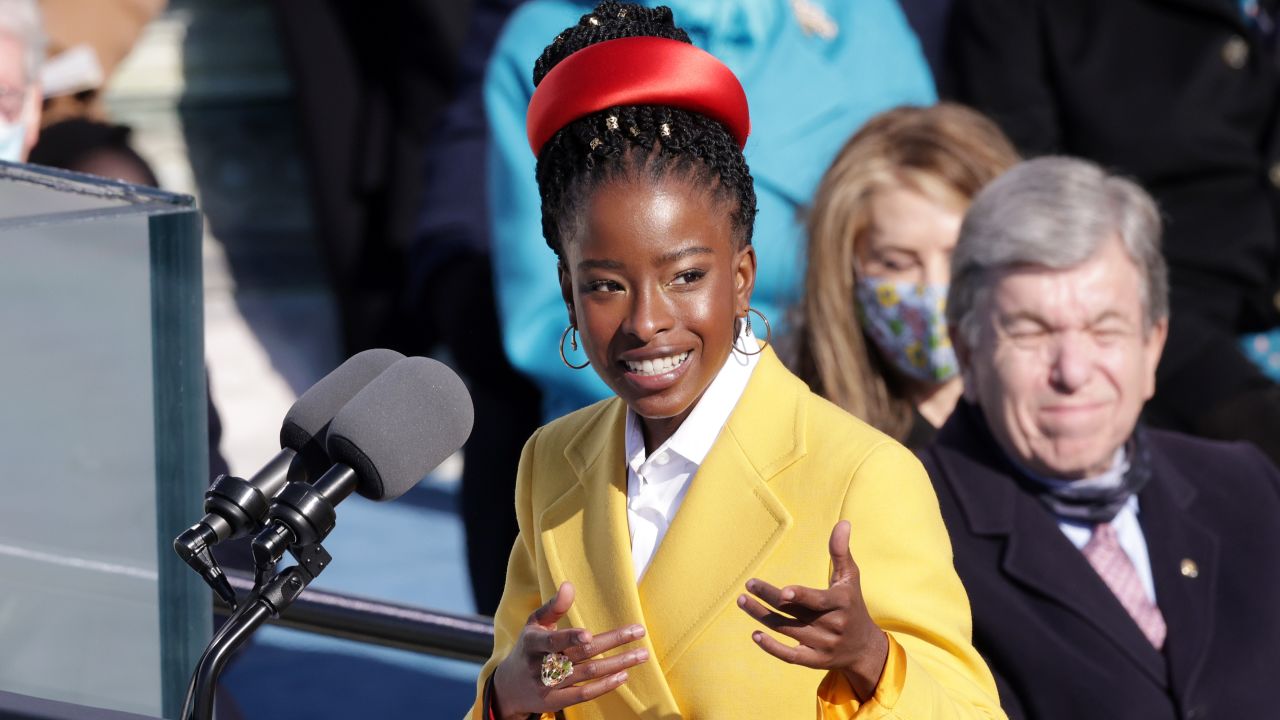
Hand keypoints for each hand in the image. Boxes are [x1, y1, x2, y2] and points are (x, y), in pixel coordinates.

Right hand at [492, 582, 649, 718]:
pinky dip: (604, 685)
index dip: (570, 638)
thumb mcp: (534, 624)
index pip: (553, 641)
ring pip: (588, 674)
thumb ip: (553, 606)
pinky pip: (584, 695)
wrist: (509, 687)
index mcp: (533, 643)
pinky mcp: (556, 702)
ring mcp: (549, 686)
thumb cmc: (528, 648)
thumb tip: (569, 585)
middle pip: (581, 654)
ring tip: (641, 654)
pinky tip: (623, 675)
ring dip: (617, 664)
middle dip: (612, 642)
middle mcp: (541, 665)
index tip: (588, 634)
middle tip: (639, 632)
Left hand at [737, 521, 888, 700]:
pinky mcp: (814, 661)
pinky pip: (790, 656)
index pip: (818, 601)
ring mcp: (822, 645)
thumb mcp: (850, 578)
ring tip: (743, 601)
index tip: (783, 591)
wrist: (864, 648)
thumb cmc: (853, 604)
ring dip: (762, 617)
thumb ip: (841, 552)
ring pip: (787, 630)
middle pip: (795, 612)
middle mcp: (832, 625)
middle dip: (770, 599)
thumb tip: (843, 522)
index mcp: (841, 603)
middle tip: (749, 584)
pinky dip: (772, 648)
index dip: (801, 596)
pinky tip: (755, 634)